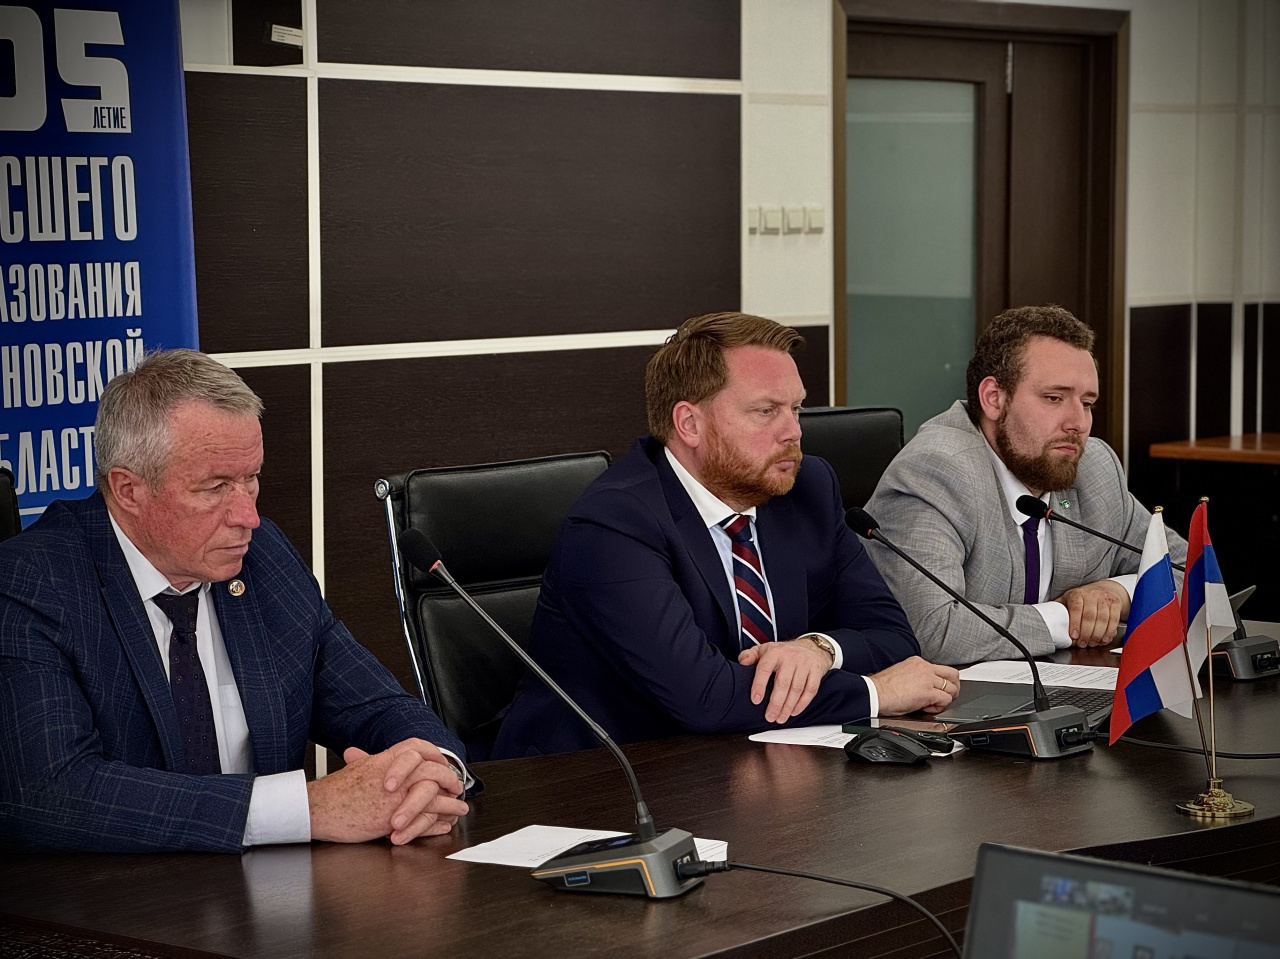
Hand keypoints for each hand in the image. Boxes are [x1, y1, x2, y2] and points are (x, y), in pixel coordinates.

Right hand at [307, 738, 468, 844]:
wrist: (318, 809)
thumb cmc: (334, 792)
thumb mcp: (355, 769)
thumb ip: (370, 763)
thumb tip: (371, 760)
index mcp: (385, 759)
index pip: (418, 747)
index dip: (434, 754)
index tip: (442, 763)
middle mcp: (393, 774)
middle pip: (432, 769)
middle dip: (449, 778)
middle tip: (456, 785)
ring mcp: (394, 796)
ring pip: (433, 794)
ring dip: (450, 802)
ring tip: (459, 807)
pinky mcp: (392, 817)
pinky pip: (423, 818)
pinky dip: (437, 822)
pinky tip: (444, 824)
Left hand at [739, 637, 832, 723]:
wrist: (810, 646)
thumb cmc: (783, 652)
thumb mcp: (764, 649)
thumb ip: (749, 655)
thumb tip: (743, 662)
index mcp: (774, 652)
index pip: (765, 669)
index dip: (759, 685)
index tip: (756, 700)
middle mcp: (790, 657)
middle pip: (783, 683)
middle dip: (776, 703)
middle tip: (770, 717)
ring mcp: (804, 664)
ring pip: (797, 689)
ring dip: (788, 706)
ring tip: (781, 718)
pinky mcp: (816, 671)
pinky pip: (810, 690)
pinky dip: (802, 703)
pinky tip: (794, 712)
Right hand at [868, 656, 959, 715]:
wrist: (874, 693)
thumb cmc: (883, 688)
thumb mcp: (902, 673)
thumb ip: (916, 677)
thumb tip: (924, 687)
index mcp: (917, 662)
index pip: (940, 669)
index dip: (942, 681)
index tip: (937, 689)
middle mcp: (924, 668)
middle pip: (952, 675)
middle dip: (953, 687)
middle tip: (947, 696)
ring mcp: (927, 679)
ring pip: (951, 689)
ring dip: (946, 699)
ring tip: (933, 704)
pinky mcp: (927, 693)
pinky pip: (945, 700)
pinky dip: (940, 707)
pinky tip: (928, 708)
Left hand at [1054, 580, 1128, 646]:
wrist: (1103, 589)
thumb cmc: (1082, 598)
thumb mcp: (1067, 600)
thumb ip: (1059, 610)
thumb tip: (1046, 621)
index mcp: (1077, 594)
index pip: (1076, 608)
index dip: (1075, 623)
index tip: (1074, 636)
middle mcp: (1092, 595)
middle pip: (1090, 616)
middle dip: (1087, 634)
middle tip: (1083, 643)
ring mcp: (1104, 599)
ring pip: (1103, 620)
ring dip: (1098, 635)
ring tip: (1092, 643)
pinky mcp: (1115, 604)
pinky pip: (1114, 620)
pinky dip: (1109, 632)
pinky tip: (1104, 639)